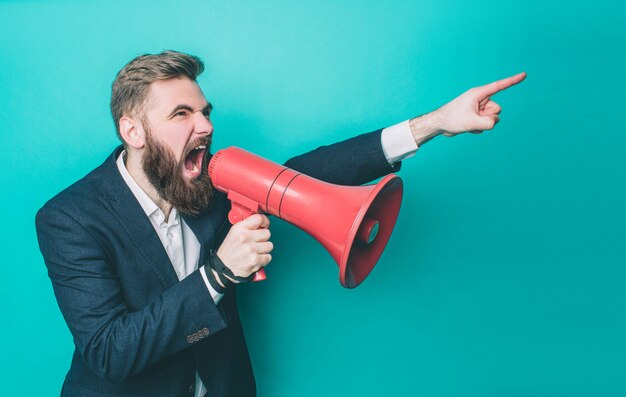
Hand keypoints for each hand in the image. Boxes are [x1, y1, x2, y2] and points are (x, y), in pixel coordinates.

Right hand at [216, 214, 272, 281]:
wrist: (223, 267)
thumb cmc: (229, 251)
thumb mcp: (234, 233)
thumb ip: (247, 226)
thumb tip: (262, 223)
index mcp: (239, 229)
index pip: (259, 219)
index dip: (265, 222)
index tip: (264, 226)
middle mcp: (245, 238)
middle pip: (267, 233)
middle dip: (263, 238)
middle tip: (256, 242)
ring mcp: (250, 249)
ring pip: (269, 245)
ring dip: (264, 249)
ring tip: (256, 251)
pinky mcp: (255, 260)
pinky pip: (268, 257)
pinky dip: (264, 259)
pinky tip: (256, 258)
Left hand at [410, 72, 526, 142]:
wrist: (439, 124)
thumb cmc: (452, 119)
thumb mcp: (472, 122)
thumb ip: (488, 123)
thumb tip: (496, 121)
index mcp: (478, 94)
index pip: (499, 86)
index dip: (513, 80)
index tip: (524, 75)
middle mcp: (480, 99)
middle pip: (497, 109)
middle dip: (489, 117)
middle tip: (474, 119)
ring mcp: (478, 108)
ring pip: (492, 118)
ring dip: (483, 124)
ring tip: (469, 123)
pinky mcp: (476, 116)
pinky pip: (485, 123)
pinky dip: (478, 128)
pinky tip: (467, 127)